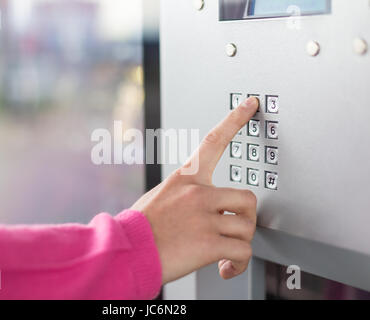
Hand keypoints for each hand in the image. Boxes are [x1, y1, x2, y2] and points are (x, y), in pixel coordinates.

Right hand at [131, 97, 258, 283]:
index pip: (214, 141)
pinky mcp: (208, 243)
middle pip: (248, 198)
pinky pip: (242, 252)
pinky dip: (238, 264)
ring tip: (226, 254)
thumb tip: (209, 204)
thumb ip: (186, 196)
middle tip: (235, 230)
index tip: (251, 104)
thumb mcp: (160, 198)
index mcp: (185, 179)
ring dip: (240, 244)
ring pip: (248, 228)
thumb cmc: (140, 228)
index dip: (235, 119)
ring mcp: (204, 218)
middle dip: (246, 218)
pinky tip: (226, 267)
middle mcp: (197, 194)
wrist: (126, 252)